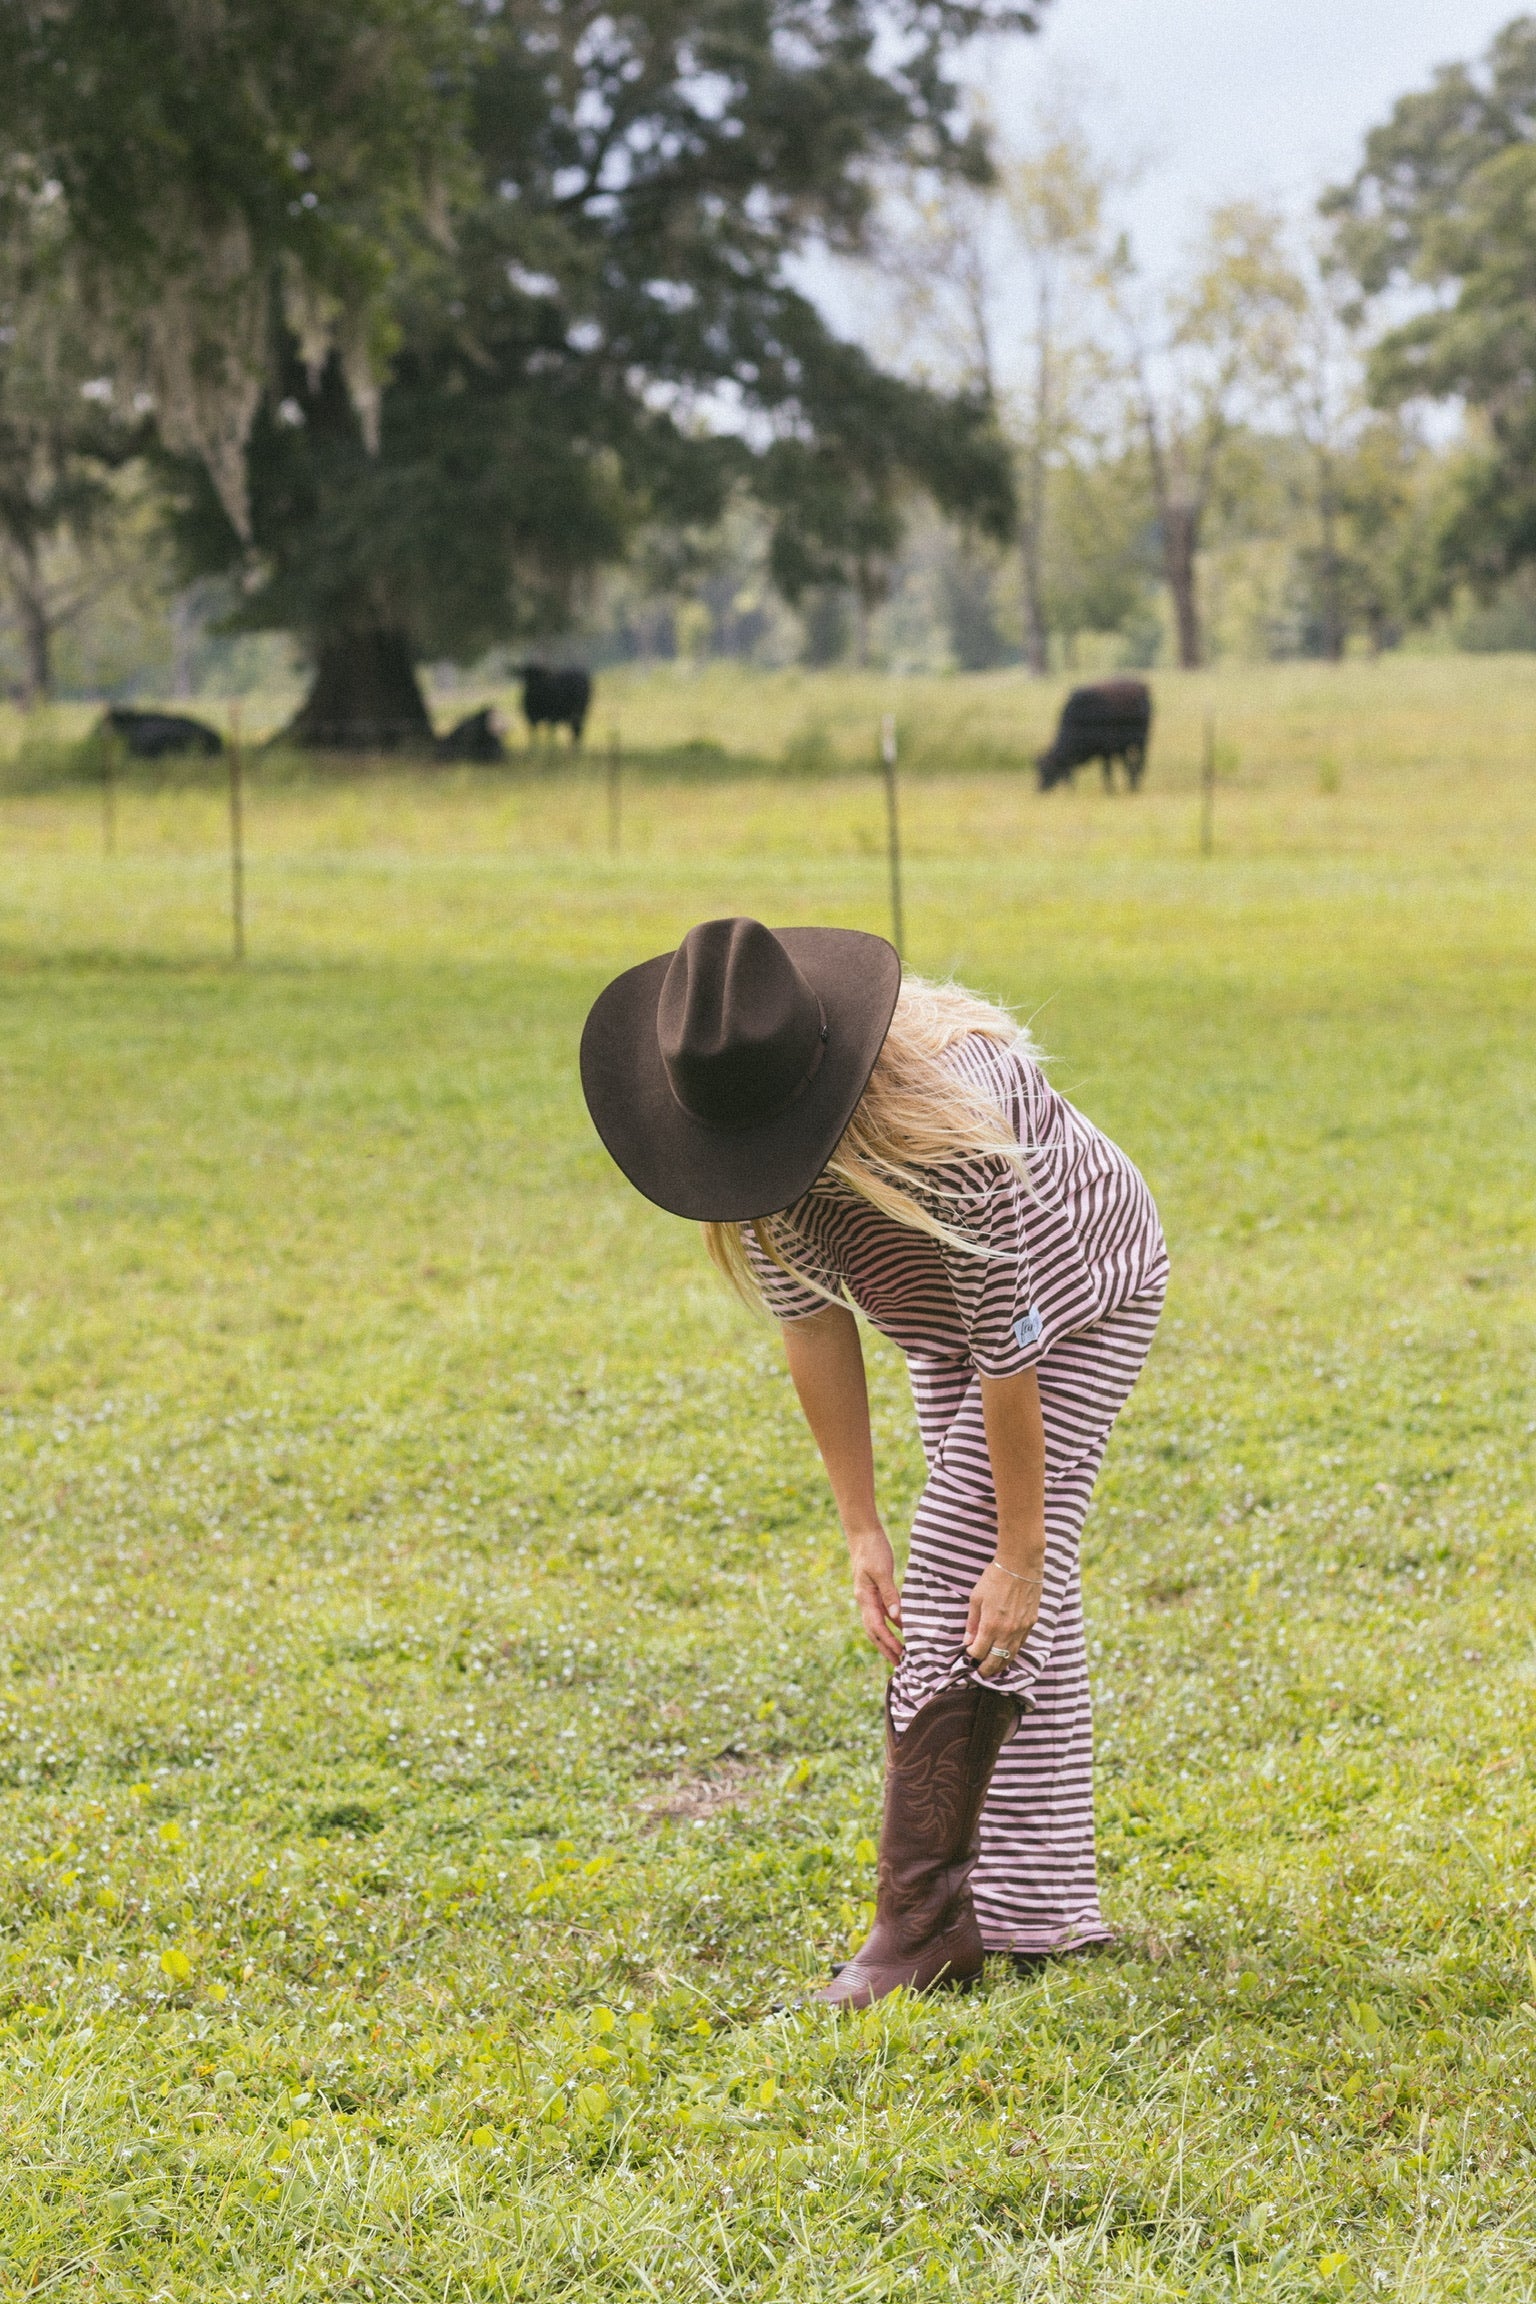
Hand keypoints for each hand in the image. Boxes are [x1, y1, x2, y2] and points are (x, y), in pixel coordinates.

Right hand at [847, 1526, 902, 1664]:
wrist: (863, 1532)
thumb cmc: (873, 1549)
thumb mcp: (882, 1571)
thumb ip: (889, 1594)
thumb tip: (896, 1617)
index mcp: (864, 1597)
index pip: (877, 1627)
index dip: (888, 1642)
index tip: (900, 1655)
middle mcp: (864, 1600)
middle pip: (874, 1631)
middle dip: (885, 1648)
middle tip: (899, 1665)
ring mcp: (867, 1596)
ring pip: (876, 1624)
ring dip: (886, 1640)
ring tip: (899, 1653)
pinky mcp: (873, 1591)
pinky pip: (881, 1613)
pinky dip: (889, 1625)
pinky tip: (899, 1629)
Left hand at [965, 1560, 1042, 1676]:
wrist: (1021, 1565)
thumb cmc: (995, 1578)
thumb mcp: (976, 1598)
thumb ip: (972, 1622)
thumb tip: (968, 1641)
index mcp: (990, 1625)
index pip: (979, 1652)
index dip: (971, 1656)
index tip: (968, 1654)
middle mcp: (1007, 1632)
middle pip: (996, 1661)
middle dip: (986, 1669)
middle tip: (980, 1672)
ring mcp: (1021, 1629)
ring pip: (1011, 1656)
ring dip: (1001, 1665)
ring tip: (993, 1668)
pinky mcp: (1031, 1624)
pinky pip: (1021, 1645)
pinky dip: (1013, 1652)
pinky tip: (1007, 1653)